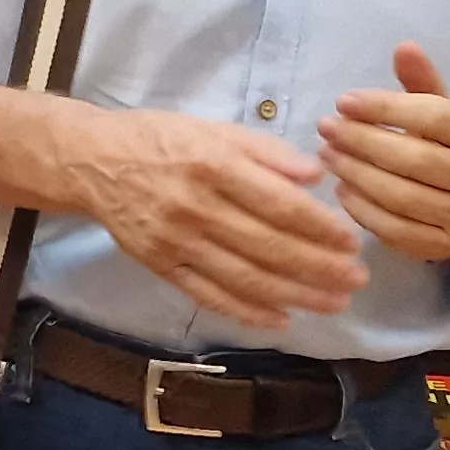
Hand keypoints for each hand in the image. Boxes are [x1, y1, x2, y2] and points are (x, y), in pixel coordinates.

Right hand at [61, 107, 365, 329]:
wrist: (91, 162)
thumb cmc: (161, 139)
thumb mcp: (214, 130)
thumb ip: (266, 152)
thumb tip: (316, 175)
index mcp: (213, 166)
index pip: (280, 205)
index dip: (321, 227)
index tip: (353, 241)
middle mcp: (196, 207)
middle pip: (269, 247)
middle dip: (320, 267)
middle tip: (357, 279)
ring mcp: (176, 242)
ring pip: (245, 277)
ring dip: (295, 295)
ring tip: (334, 303)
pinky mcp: (161, 266)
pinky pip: (210, 295)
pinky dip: (248, 312)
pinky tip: (282, 320)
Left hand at [321, 43, 449, 265]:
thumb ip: (424, 83)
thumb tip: (404, 47)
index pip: (435, 117)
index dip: (386, 107)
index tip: (344, 101)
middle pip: (415, 158)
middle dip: (362, 141)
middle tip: (325, 127)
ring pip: (402, 196)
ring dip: (356, 173)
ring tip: (327, 154)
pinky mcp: (444, 248)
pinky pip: (396, 230)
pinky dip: (362, 209)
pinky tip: (341, 188)